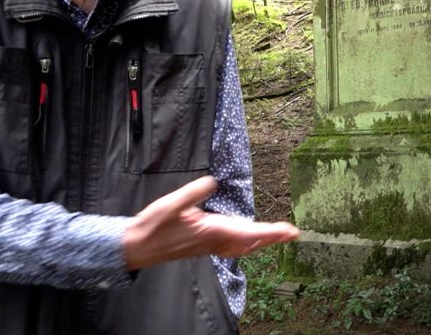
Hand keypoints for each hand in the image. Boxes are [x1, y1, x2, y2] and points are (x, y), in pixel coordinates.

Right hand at [122, 175, 299, 269]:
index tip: (289, 231)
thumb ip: (192, 193)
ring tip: (276, 236)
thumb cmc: (152, 227)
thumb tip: (212, 182)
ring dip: (260, 241)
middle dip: (271, 237)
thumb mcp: (170, 205)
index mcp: (210, 231)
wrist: (137, 247)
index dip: (270, 232)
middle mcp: (213, 241)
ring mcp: (208, 246)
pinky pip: (231, 247)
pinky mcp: (202, 245)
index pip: (247, 233)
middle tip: (292, 233)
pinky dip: (245, 243)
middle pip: (249, 242)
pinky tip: (245, 241)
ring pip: (241, 246)